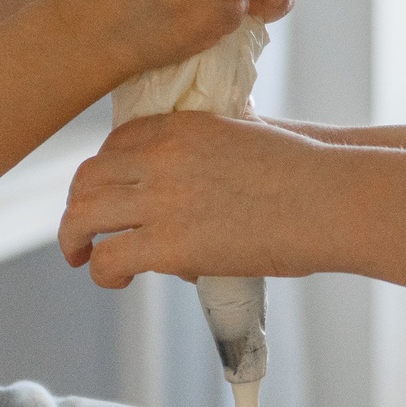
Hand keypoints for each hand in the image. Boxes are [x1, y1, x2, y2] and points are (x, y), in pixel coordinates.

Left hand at [58, 112, 323, 285]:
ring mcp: (161, 199)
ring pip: (84, 216)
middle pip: (89, 177)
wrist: (331, 199)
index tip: (108, 193)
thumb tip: (203, 180)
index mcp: (181, 126)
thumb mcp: (251, 137)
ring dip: (74, 239)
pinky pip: (109, 257)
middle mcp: (161, 156)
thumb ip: (214, 150)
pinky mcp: (170, 245)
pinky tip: (116, 280)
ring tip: (82, 257)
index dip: (104, 172)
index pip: (115, 143)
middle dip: (79, 205)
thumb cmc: (309, 172)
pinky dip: (102, 271)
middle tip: (82, 230)